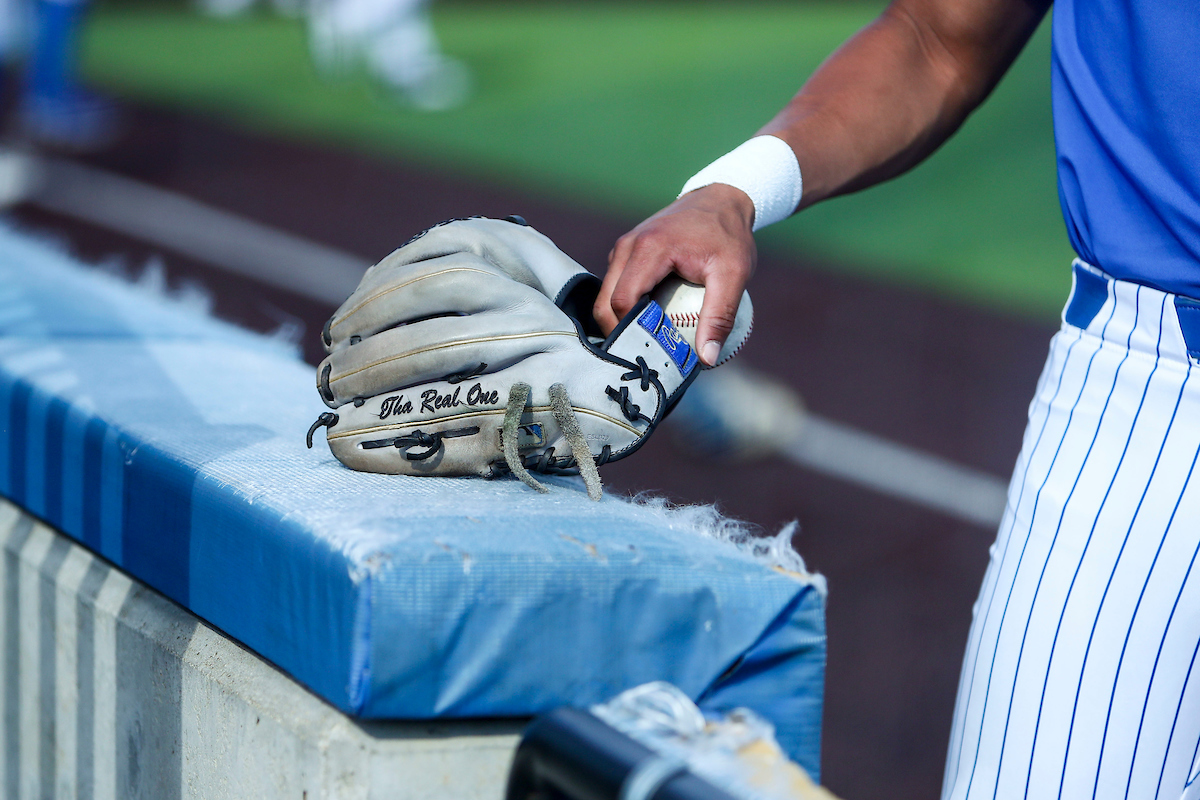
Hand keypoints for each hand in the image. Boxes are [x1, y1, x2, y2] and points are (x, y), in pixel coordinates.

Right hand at [594, 183, 755, 365]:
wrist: (721, 199)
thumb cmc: (729, 236)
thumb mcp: (734, 274)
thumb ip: (721, 315)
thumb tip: (706, 358)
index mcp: (648, 249)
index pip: (621, 301)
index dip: (629, 332)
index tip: (650, 354)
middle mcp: (627, 247)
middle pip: (604, 302)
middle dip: (619, 333)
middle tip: (644, 356)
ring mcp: (624, 248)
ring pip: (607, 296)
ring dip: (622, 322)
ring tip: (648, 345)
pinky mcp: (627, 253)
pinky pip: (618, 287)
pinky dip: (628, 308)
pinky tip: (651, 326)